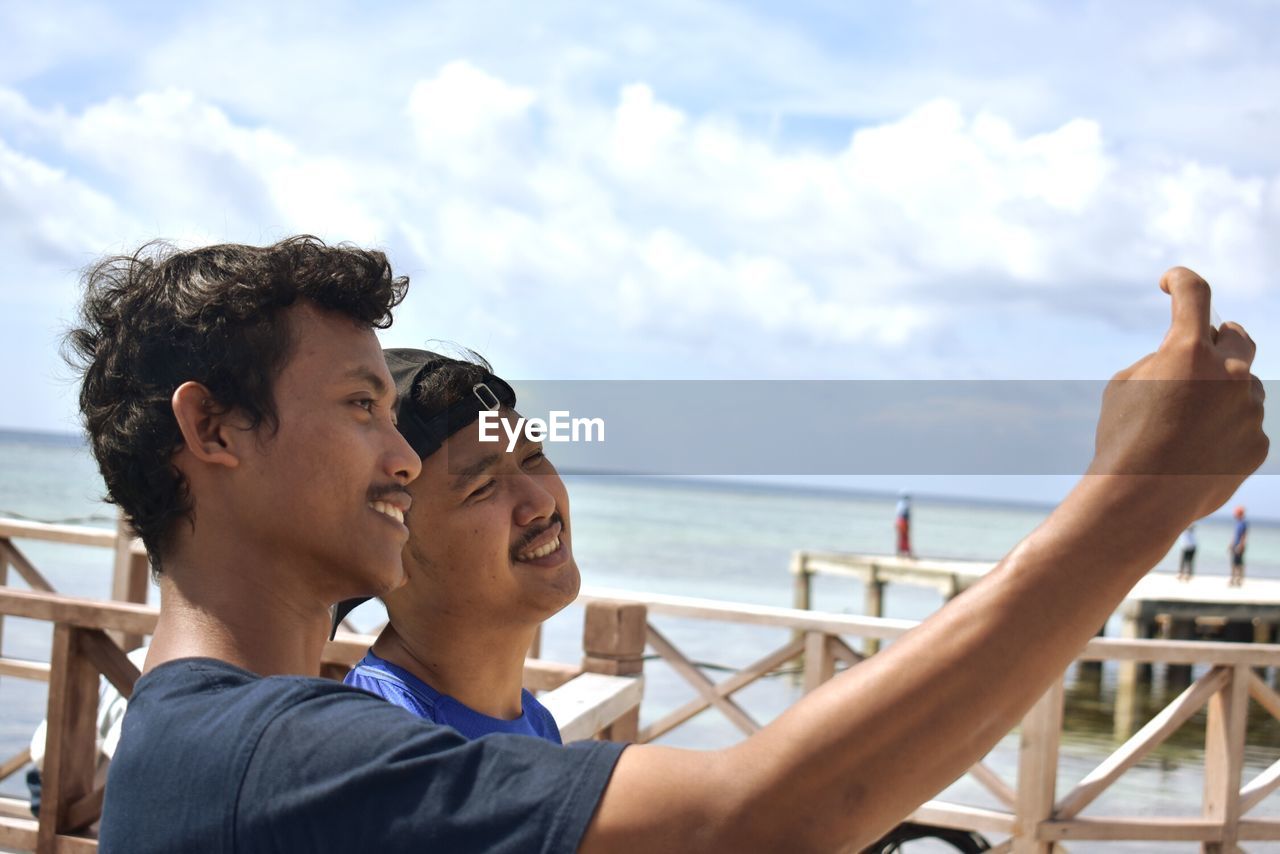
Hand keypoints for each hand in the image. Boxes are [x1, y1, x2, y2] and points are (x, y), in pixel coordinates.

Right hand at [1089, 267, 1267, 520]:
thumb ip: (1162, 362)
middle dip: (1219, 335)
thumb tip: (1186, 359)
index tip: (1171, 282)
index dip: (1181, 280)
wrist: (1140, 500)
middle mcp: (1228, 373)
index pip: (1194, 293)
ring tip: (1180, 426)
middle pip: (1237, 335)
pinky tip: (1193, 453)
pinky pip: (1242, 425)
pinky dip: (1221, 431)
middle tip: (1202, 342)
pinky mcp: (1258, 444)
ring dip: (1215, 393)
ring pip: (1239, 386)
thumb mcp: (1126, 387)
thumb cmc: (1122, 439)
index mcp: (1187, 350)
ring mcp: (1249, 410)